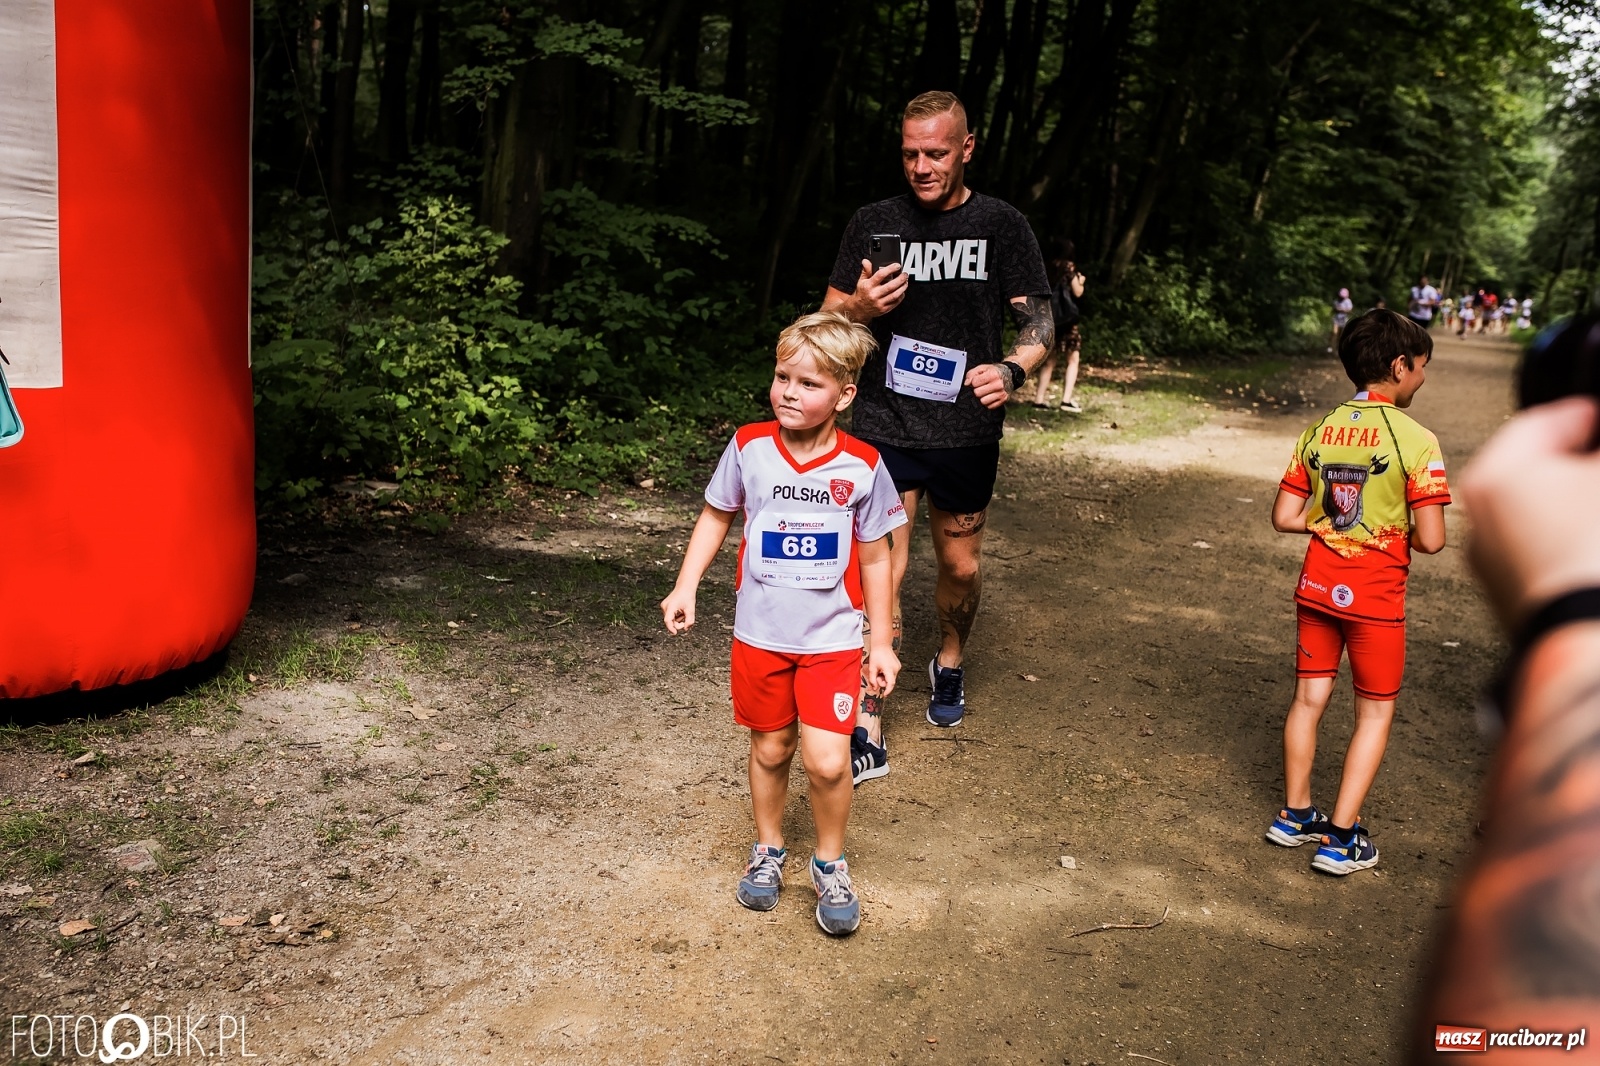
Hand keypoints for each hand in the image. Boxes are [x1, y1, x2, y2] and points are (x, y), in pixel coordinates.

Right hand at [661, 586, 696, 633]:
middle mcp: (665, 606)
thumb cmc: (688, 597)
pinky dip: (676, 616)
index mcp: (671, 606)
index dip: (671, 628)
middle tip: (686, 620)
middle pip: (670, 621)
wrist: (685, 587)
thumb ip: (689, 621)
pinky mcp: (664, 606)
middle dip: (678, 623)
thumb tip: (686, 629)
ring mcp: (664, 606)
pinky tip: (680, 610)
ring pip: (670, 619)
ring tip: (684, 611)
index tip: (675, 633)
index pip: (668, 620)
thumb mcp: (691, 610)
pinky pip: (670, 616)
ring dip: (678, 619)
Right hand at [848, 259, 908, 320]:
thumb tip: (866, 261)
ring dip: (903, 288)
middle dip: (900, 279)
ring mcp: (879, 303)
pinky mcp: (884, 309)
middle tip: (905, 274)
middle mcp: (874, 294)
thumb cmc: (862, 294)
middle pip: (891, 286)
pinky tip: (902, 291)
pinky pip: (895, 302)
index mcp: (868, 286)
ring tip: (905, 282)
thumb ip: (866, 270)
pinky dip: (901, 296)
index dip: (890, 269)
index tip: (897, 266)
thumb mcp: (861, 281)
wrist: (859, 310)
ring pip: (895, 295)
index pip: (880, 275)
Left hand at [864, 645, 899, 698]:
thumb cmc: (877, 654)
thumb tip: (874, 688)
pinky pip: (892, 673)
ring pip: (891, 678)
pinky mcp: (897, 665)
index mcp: (889, 669)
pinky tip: (883, 668)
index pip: (890, 684)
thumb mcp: (872, 668)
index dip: (888, 690)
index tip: (884, 694)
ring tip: (879, 670)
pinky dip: (887, 674)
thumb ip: (873, 680)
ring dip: (884, 677)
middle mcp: (896, 669)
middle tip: (876, 676)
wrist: (882, 645)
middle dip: (882, 681)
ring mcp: (897, 667)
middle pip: (890, 681)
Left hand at [965, 362, 1011, 408]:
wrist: (1010, 374)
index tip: (978, 380)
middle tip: (982, 386)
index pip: (974, 383)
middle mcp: (998, 385)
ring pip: (983, 401)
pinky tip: (990, 395)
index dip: (974, 382)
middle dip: (977, 390)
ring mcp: (1001, 393)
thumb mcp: (983, 368)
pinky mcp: (1003, 400)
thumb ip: (972, 374)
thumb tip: (966, 383)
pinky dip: (988, 402)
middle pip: (977, 393)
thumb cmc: (994, 371)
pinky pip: (989, 406)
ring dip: (982, 397)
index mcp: (993, 375)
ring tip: (986, 391)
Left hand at [1461, 396, 1599, 628]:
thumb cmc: (1596, 548)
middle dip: (1570, 458)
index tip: (1595, 413)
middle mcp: (1476, 514)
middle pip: (1529, 467)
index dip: (1580, 416)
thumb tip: (1591, 452)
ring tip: (1590, 497)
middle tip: (1591, 451)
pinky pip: (1530, 546)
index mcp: (1494, 475)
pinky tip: (1587, 540)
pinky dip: (1557, 534)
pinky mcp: (1504, 592)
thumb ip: (1594, 449)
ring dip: (1563, 498)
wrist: (1582, 639)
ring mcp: (1486, 557)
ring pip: (1529, 509)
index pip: (1540, 424)